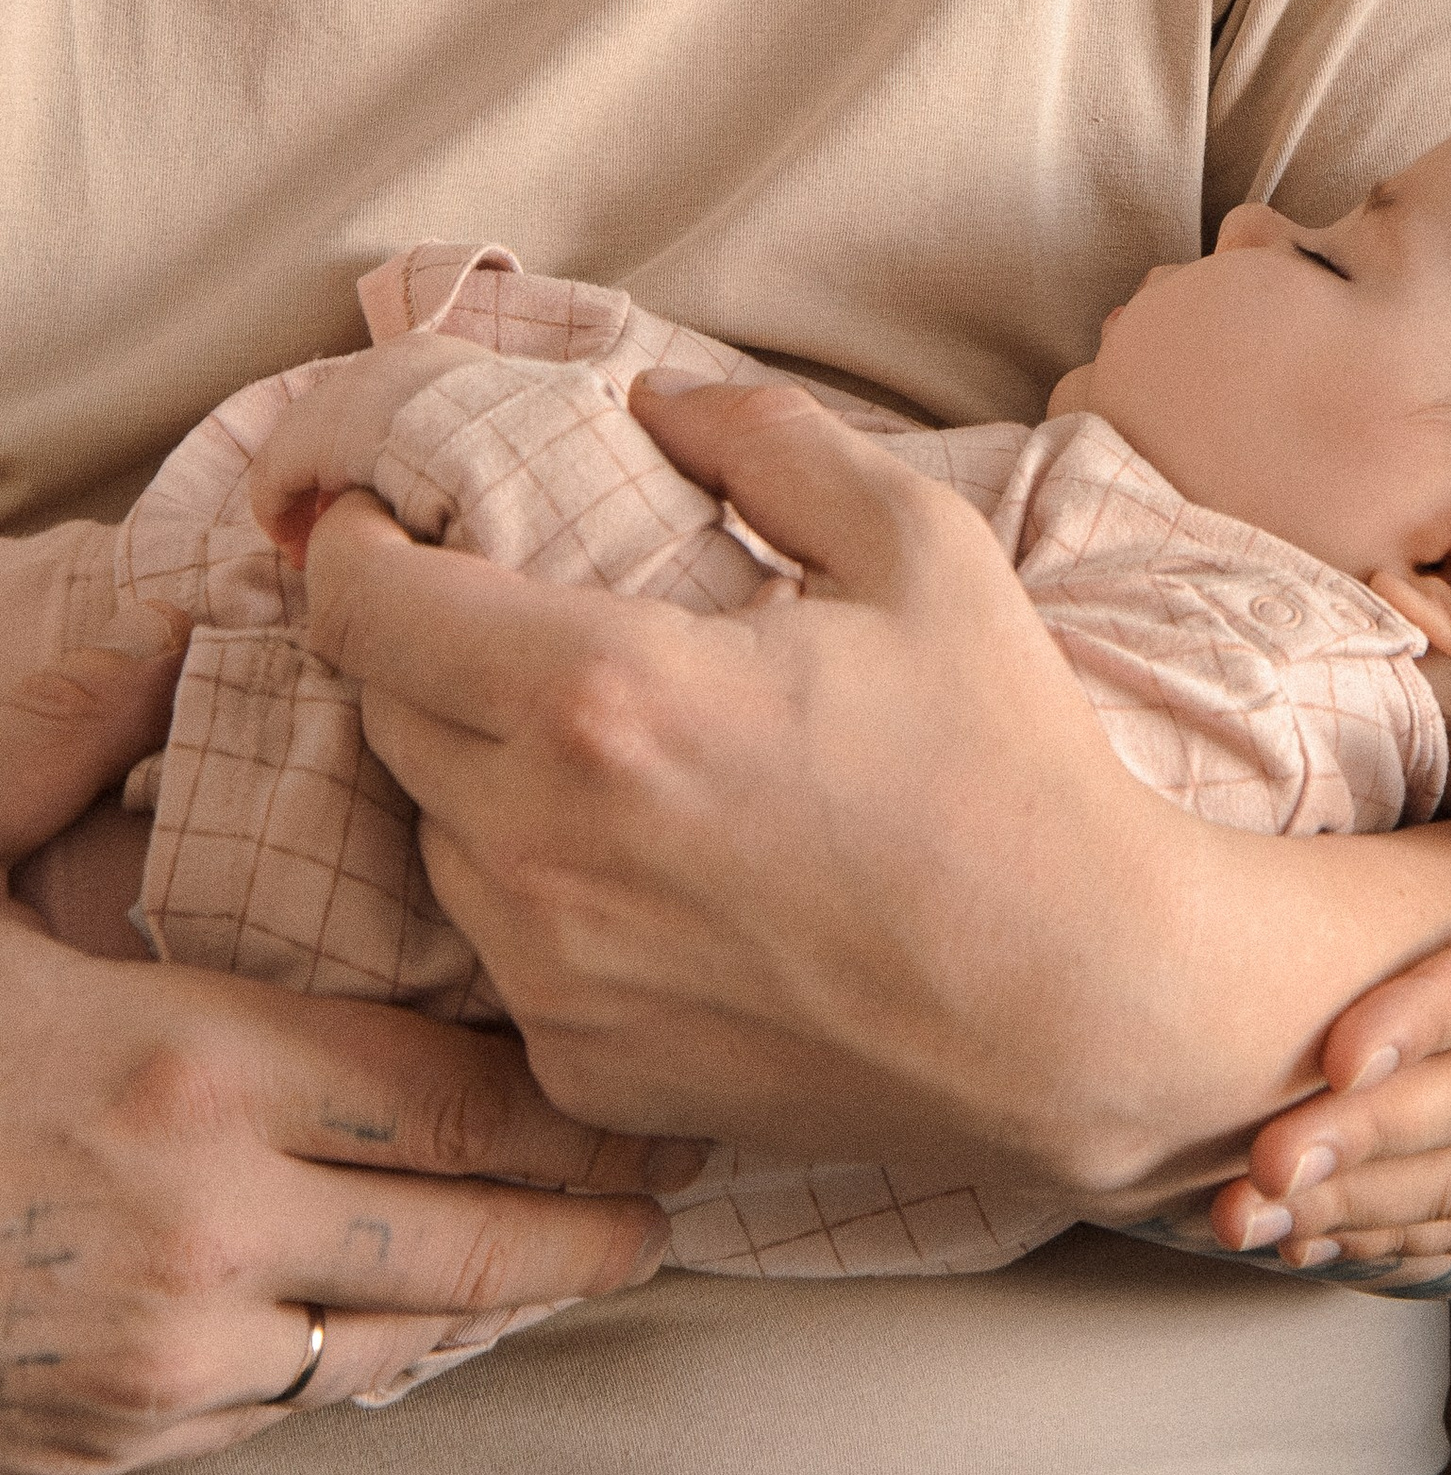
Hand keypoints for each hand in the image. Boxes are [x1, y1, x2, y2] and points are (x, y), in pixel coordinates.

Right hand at [0, 624, 686, 1474]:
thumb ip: (64, 737)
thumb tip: (179, 616)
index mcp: (186, 1079)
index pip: (455, 1100)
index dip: (570, 1093)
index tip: (648, 1063)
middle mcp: (202, 1242)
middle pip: (470, 1245)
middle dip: (592, 1217)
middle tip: (676, 1177)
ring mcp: (157, 1368)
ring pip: (401, 1347)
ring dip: (499, 1299)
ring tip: (591, 1244)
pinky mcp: (112, 1444)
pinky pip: (295, 1406)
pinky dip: (374, 1357)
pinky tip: (416, 1308)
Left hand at [300, 376, 1198, 1180]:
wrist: (1078, 1004)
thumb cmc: (1007, 766)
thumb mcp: (919, 545)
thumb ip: (769, 441)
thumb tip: (655, 404)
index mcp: (603, 696)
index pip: (365, 605)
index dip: (348, 543)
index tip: (373, 517)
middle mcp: (541, 846)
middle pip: (386, 715)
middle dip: (424, 649)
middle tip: (512, 618)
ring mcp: (549, 977)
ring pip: (436, 838)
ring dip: (483, 777)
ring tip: (606, 751)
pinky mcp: (579, 1070)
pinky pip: (506, 953)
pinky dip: (546, 898)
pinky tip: (655, 871)